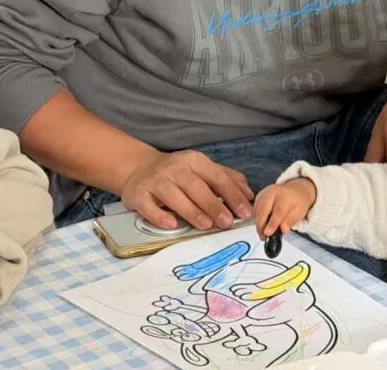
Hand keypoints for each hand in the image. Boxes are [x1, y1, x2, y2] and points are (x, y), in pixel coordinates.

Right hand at [121, 150, 253, 230]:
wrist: (138, 168)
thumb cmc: (176, 172)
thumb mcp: (200, 168)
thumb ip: (225, 178)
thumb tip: (249, 193)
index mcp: (193, 161)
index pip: (217, 177)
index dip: (232, 194)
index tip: (245, 211)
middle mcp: (174, 168)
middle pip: (196, 186)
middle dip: (213, 205)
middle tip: (227, 222)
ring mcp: (156, 181)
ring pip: (174, 196)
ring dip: (191, 211)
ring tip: (206, 225)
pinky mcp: (139, 195)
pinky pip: (150, 207)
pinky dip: (160, 216)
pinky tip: (172, 224)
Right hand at [253, 179, 316, 238]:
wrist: (296, 191)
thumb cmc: (298, 201)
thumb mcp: (299, 212)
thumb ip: (291, 221)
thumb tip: (282, 229)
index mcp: (284, 194)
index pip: (277, 211)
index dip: (272, 224)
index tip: (268, 233)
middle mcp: (271, 191)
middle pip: (262, 210)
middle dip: (261, 225)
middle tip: (263, 237)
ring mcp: (263, 193)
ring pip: (256, 211)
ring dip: (258, 224)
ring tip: (262, 234)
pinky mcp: (258, 197)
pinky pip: (255, 210)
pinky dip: (257, 220)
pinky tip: (262, 226)